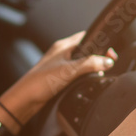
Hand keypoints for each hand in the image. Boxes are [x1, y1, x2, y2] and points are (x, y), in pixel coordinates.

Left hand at [0, 31, 114, 122]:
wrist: (25, 99)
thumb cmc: (40, 82)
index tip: (110, 52)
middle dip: (98, 56)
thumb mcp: (69, 71)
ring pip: (82, 62)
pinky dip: (84, 76)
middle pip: (86, 50)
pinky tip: (86, 82)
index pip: (87, 36)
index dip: (100, 41)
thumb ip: (90, 64)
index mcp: (63, 45)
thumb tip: (107, 61)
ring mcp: (60, 65)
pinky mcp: (58, 77)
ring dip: (91, 67)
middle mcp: (61, 53)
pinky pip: (76, 73)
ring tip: (98, 73)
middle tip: (107, 64)